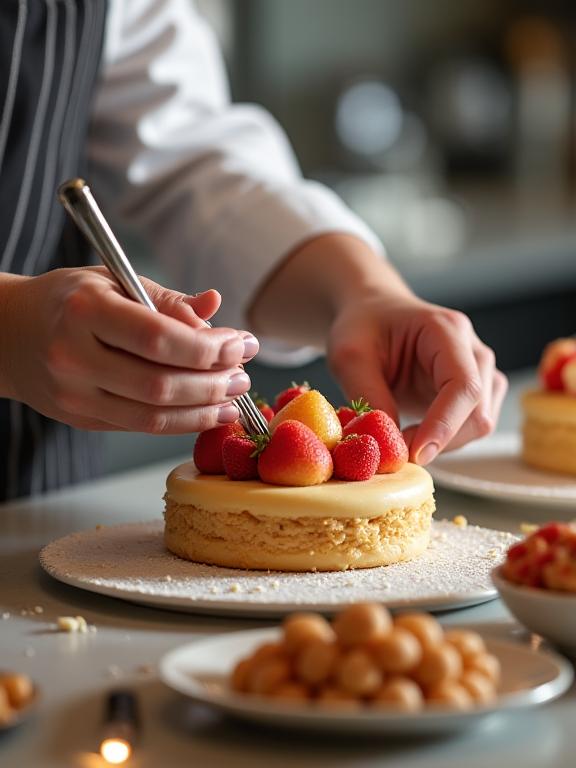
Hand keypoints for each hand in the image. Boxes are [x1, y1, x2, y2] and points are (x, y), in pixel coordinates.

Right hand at [0, 267, 257, 432]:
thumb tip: (213, 309)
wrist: (8, 333)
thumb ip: (166, 300)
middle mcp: (74, 356)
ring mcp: (74, 394)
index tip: (241, 343)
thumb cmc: (68, 299)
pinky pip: (140, 426)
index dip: (208, 348)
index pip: (158, 338)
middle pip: (160, 384)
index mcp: (84, 310)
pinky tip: (207, 412)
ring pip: (152, 415)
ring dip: (204, 410)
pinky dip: (180, 422)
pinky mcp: (81, 418)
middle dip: (214, 383)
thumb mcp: (113, 281)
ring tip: (234, 398)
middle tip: (244, 374)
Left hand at [327, 293, 507, 463]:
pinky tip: (412, 434)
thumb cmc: (362, 327)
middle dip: (439, 440)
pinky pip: (468, 429)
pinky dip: (442, 441)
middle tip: (395, 452)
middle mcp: (474, 351)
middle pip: (478, 411)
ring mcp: (480, 373)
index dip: (445, 424)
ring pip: (478, 425)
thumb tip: (390, 443)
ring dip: (442, 443)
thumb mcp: (348, 356)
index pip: (464, 385)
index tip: (416, 454)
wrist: (372, 314)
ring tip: (399, 437)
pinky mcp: (474, 394)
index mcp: (447, 330)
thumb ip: (368, 396)